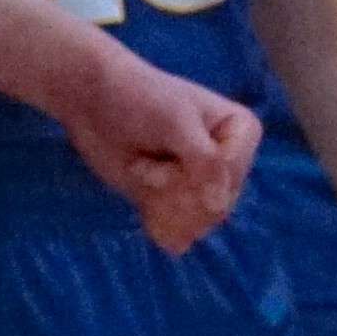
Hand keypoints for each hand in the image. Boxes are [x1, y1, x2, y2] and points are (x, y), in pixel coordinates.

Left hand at [61, 50, 260, 253]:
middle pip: (217, 206)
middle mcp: (230, 163)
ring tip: (143, 175)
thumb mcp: (175, 122)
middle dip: (175, 192)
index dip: (194, 173)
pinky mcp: (178, 204)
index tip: (165, 146)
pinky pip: (181, 235)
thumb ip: (204, 161)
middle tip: (146, 166)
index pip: (231, 176)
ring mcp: (204, 186)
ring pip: (198, 224)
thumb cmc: (139, 100)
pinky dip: (158, 224)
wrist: (94, 103)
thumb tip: (219, 206)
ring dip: (163, 206)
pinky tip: (143, 204)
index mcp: (242, 131)